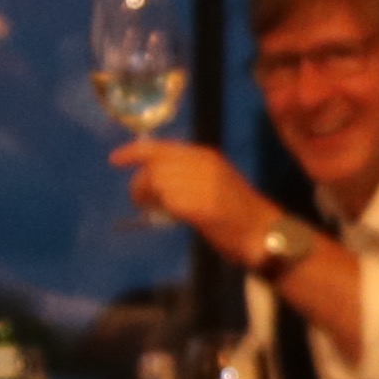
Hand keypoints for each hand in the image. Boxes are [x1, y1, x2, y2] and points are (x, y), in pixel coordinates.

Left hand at [116, 140, 275, 256]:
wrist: (264, 231)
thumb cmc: (239, 212)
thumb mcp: (214, 182)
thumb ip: (187, 176)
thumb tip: (156, 181)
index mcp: (205, 156)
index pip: (160, 147)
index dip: (134, 152)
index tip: (115, 160)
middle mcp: (201, 163)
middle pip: (154, 166)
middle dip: (140, 182)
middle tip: (140, 200)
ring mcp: (200, 182)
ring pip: (156, 182)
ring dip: (147, 196)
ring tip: (151, 208)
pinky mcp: (198, 204)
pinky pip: (166, 201)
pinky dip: (161, 209)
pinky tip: (168, 216)